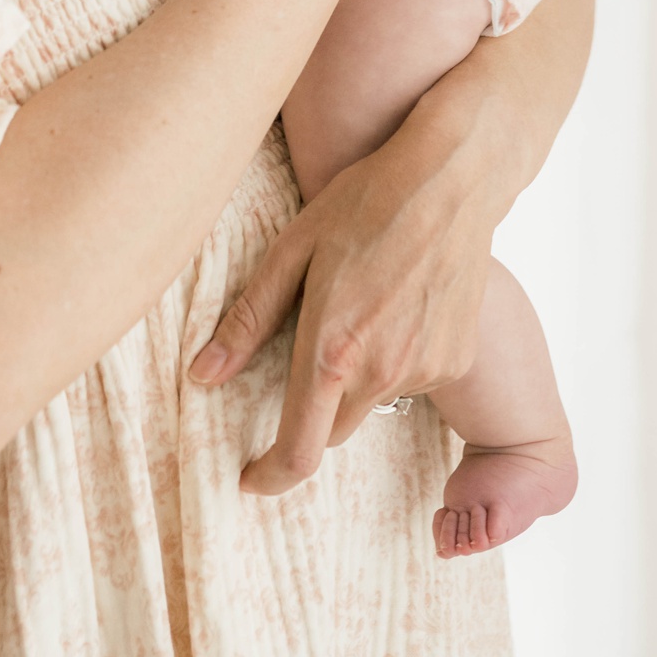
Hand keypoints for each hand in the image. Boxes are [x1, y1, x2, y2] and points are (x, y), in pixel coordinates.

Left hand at [190, 90, 501, 491]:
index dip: (269, 477)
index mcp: (332, 350)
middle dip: (310, 414)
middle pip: (332, 430)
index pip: (298, 451)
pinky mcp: (455, 360)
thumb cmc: (363, 202)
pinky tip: (397, 303)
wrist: (449, 178)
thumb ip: (246, 321)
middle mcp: (382, 371)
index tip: (250, 479)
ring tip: (360, 308)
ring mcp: (425, 369)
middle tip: (306, 352)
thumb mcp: (291, 250)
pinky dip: (396, 358)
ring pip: (373, 403)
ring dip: (355, 379)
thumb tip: (201, 378)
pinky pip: (412, 379)